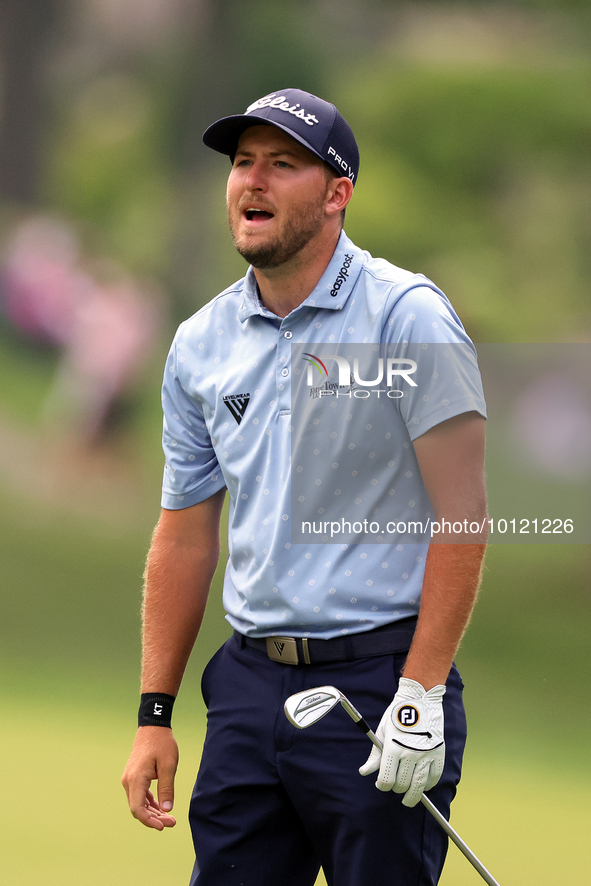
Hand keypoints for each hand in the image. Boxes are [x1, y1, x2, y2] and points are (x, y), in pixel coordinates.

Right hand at [121, 726, 178, 829]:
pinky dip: (150, 803)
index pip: (138, 809)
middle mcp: (129, 781)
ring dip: (152, 812)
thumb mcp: (168, 765)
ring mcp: (130, 779)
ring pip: (139, 803)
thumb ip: (166, 788)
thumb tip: (167, 810)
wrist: (152, 726)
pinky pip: (140, 795)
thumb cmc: (162, 743)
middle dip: (154, 818)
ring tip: (169, 818)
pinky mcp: (134, 776)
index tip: (163, 826)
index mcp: (136, 779)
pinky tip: (161, 807)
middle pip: (138, 808)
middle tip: (172, 822)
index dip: (149, 821)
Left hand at [359, 677, 444, 806]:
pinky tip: (423, 786)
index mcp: (393, 748)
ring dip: (413, 796)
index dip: (382, 786)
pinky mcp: (438, 753)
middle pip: (402, 785)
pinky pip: (435, 777)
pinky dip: (429, 785)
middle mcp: (410, 753)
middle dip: (396, 789)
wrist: (419, 699)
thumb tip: (364, 772)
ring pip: (419, 786)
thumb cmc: (397, 715)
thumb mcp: (382, 732)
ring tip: (409, 800)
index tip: (381, 784)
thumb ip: (375, 755)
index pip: (386, 779)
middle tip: (395, 787)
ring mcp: (426, 754)